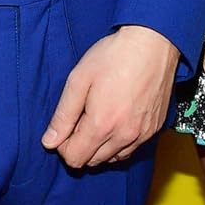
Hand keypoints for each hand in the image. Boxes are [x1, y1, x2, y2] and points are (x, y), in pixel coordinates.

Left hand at [41, 25, 179, 167]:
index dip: (64, 145)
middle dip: (82, 144)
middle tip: (84, 116)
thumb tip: (49, 141)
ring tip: (101, 115)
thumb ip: (63, 114)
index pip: (75, 159)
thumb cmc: (115, 55)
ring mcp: (142, 134)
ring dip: (101, 145)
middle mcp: (124, 136)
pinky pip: (131, 148)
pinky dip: (120, 141)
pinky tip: (117, 117)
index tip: (68, 124)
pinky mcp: (154, 128)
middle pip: (93, 161)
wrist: (152, 42)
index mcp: (102, 125)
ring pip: (113, 158)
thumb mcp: (79, 79)